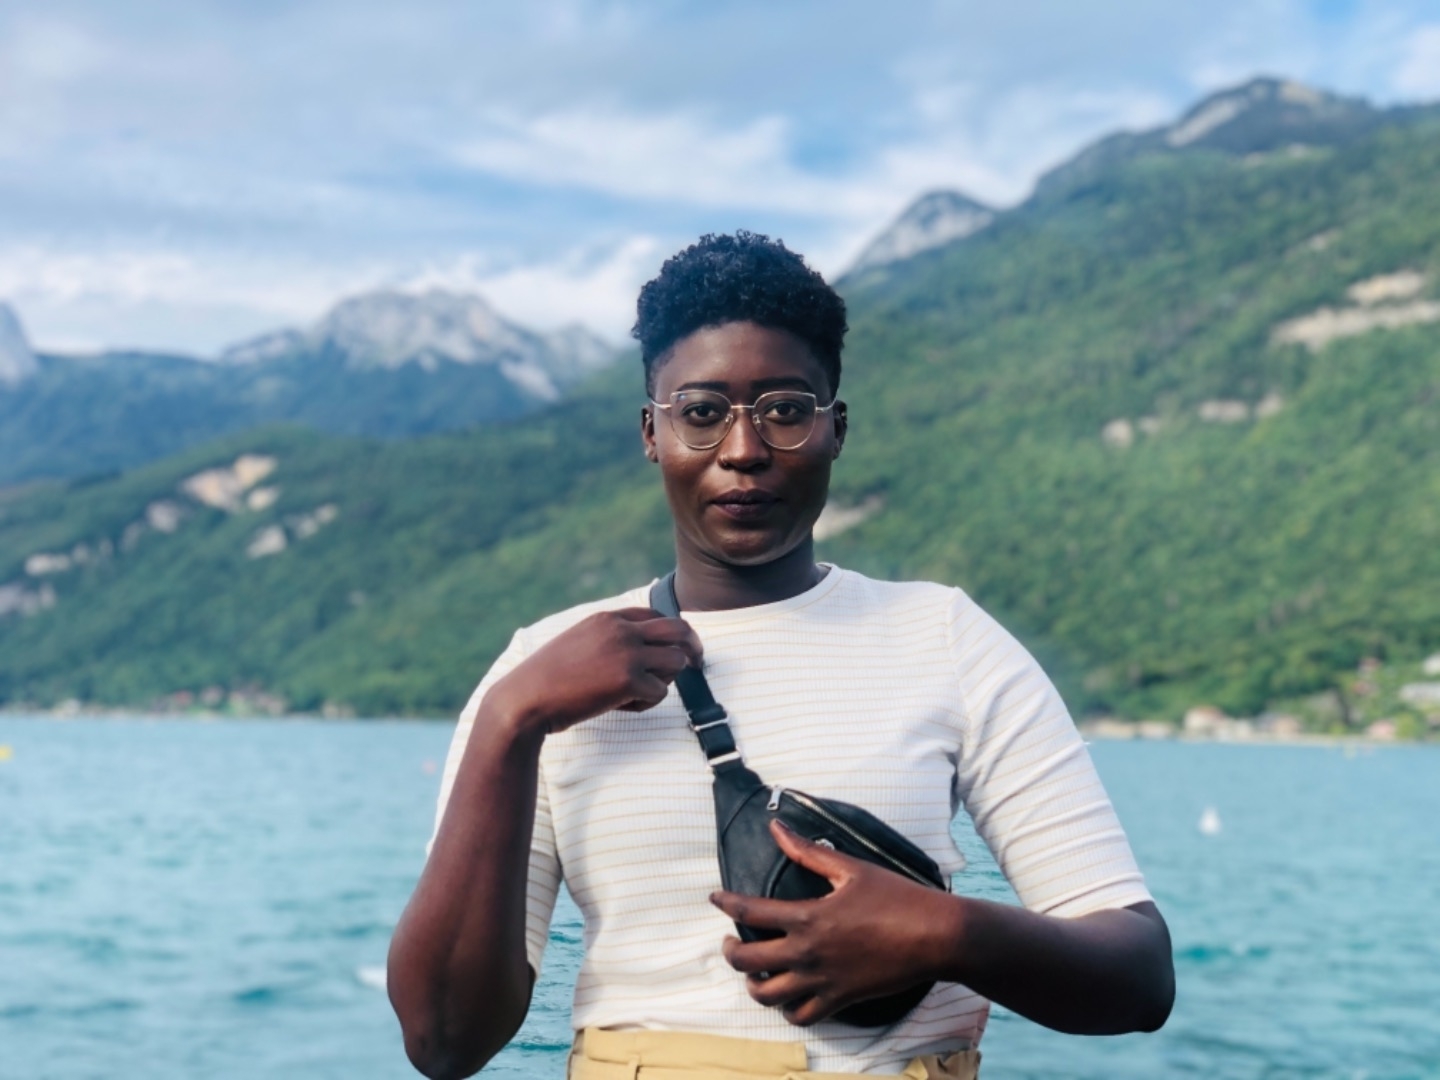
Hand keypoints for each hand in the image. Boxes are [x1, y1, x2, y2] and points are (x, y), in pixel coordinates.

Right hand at [489, 608, 702, 737]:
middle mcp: (620, 629)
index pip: (655, 616)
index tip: (678, 648)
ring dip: (665, 680)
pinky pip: (660, 692)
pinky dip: (646, 703)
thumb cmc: (547, 679)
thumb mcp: (577, 642)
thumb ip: (606, 638)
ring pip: (676, 661)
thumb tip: (637, 649)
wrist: (526, 699)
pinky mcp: (629, 680)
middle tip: (696, 663)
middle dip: (692, 647)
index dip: (670, 634)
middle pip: (678, 629)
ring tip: (637, 694)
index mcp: (606, 618)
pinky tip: (621, 706)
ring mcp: (627, 653)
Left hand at [710, 820, 955, 1025]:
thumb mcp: (850, 868)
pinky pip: (802, 1015)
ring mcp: (823, 980)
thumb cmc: (895, 897)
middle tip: (731, 942)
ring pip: (767, 996)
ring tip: (753, 972)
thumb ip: (807, 852)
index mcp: (808, 917)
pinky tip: (788, 994)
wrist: (934, 936)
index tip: (715, 897)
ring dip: (752, 984)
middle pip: (747, 961)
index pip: (750, 911)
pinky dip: (787, 1009)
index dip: (725, 903)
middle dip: (730, 952)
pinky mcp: (840, 999)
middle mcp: (808, 953)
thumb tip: (777, 828)